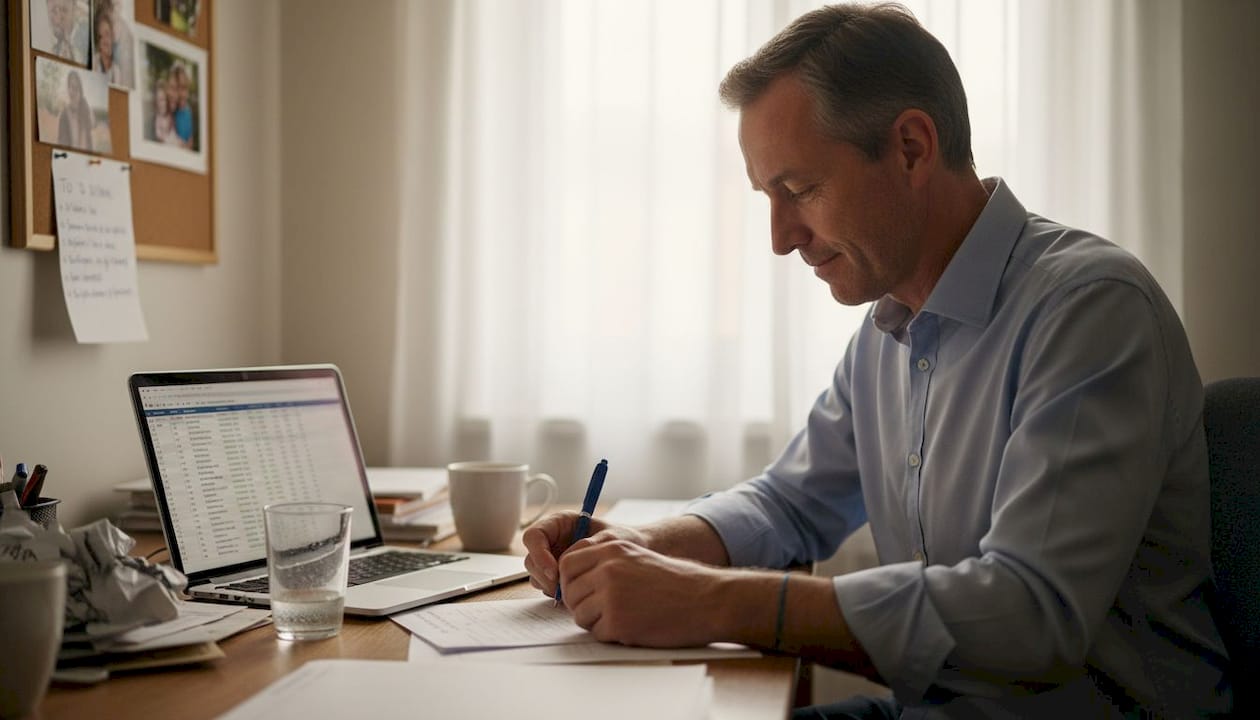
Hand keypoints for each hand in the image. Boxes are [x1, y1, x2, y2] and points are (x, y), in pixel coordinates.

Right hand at [521, 511, 647, 596]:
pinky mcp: (556, 575)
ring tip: (574, 591)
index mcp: (560, 522)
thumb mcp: (610, 538)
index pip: (534, 536)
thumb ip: (586, 548)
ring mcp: (552, 558)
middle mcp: (552, 540)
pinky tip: (576, 593)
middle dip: (544, 576)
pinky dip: (556, 593)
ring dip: (549, 586)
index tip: (556, 571)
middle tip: (563, 590)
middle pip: (530, 559)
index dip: (539, 554)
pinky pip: (545, 586)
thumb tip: (562, 565)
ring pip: (536, 575)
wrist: (635, 552)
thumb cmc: (624, 539)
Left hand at [559, 538, 728, 646]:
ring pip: (580, 615)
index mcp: (611, 548)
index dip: (569, 581)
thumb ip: (605, 562)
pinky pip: (597, 633)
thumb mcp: (637, 557)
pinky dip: (611, 635)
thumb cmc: (676, 582)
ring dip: (596, 621)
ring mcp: (611, 595)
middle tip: (602, 610)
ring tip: (623, 617)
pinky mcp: (618, 622)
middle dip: (581, 604)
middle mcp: (607, 569)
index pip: (567, 563)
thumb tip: (572, 579)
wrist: (706, 599)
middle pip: (570, 592)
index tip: (580, 591)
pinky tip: (634, 627)